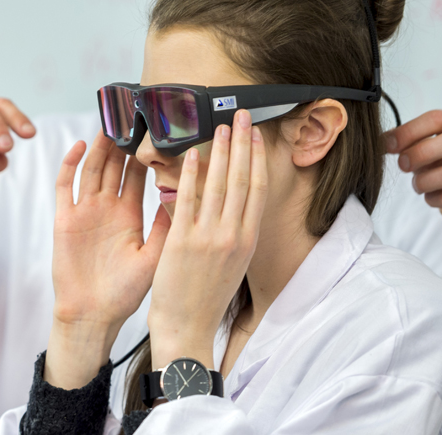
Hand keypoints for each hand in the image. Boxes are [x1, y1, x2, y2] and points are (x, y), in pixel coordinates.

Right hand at [45, 131, 171, 388]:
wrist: (93, 315)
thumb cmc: (124, 293)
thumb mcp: (154, 257)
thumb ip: (166, 226)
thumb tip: (187, 195)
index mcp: (129, 215)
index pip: (138, 174)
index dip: (146, 152)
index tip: (157, 128)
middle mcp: (107, 208)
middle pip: (113, 165)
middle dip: (121, 140)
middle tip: (131, 112)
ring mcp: (84, 211)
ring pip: (91, 169)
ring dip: (99, 145)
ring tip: (110, 121)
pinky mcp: (64, 219)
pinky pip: (65, 186)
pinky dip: (70, 165)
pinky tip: (79, 146)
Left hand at [148, 111, 267, 368]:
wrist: (187, 326)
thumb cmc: (205, 297)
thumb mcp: (231, 263)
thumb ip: (232, 232)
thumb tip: (231, 204)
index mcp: (247, 240)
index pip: (256, 190)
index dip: (257, 159)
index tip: (256, 135)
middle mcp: (233, 235)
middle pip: (241, 180)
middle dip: (243, 144)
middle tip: (243, 115)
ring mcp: (209, 237)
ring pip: (218, 185)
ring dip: (220, 151)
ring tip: (220, 126)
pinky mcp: (184, 241)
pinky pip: (188, 200)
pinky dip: (190, 175)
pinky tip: (190, 154)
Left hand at [386, 110, 441, 250]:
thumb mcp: (428, 145)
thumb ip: (408, 140)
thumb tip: (383, 141)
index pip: (438, 118)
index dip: (408, 131)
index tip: (387, 145)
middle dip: (420, 153)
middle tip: (402, 165)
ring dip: (423, 181)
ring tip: (417, 184)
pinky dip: (432, 198)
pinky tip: (431, 196)